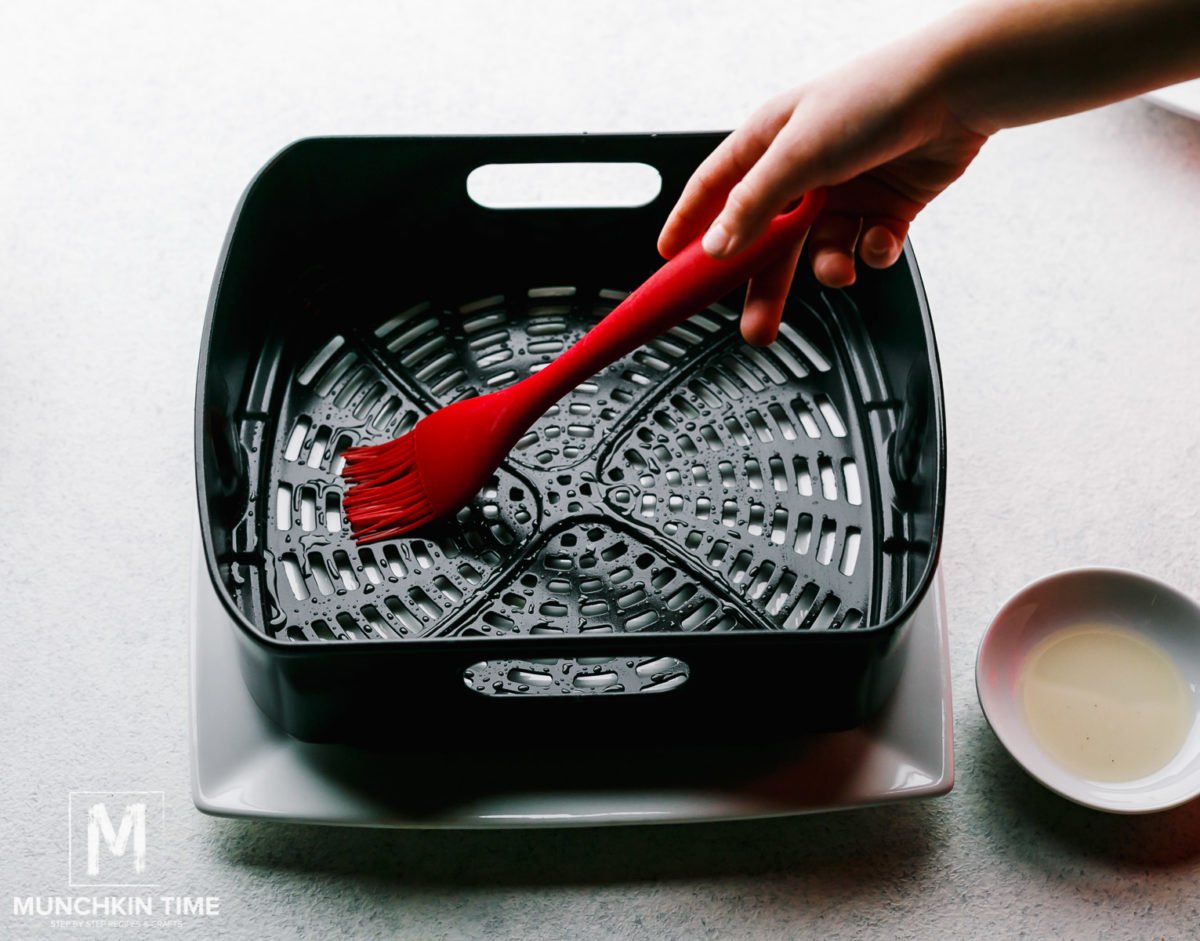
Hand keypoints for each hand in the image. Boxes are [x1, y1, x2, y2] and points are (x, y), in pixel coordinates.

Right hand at [657, 38, 987, 345]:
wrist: (957, 92)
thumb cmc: (875, 98)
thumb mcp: (798, 154)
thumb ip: (753, 205)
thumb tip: (715, 247)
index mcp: (769, 143)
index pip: (714, 191)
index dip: (689, 226)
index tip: (670, 263)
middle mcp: (803, 169)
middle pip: (768, 241)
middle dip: (764, 285)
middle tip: (755, 325)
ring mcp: (844, 190)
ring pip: (819, 251)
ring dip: (829, 267)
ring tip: (838, 269)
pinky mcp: (884, 206)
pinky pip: (864, 248)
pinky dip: (871, 253)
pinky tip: (877, 240)